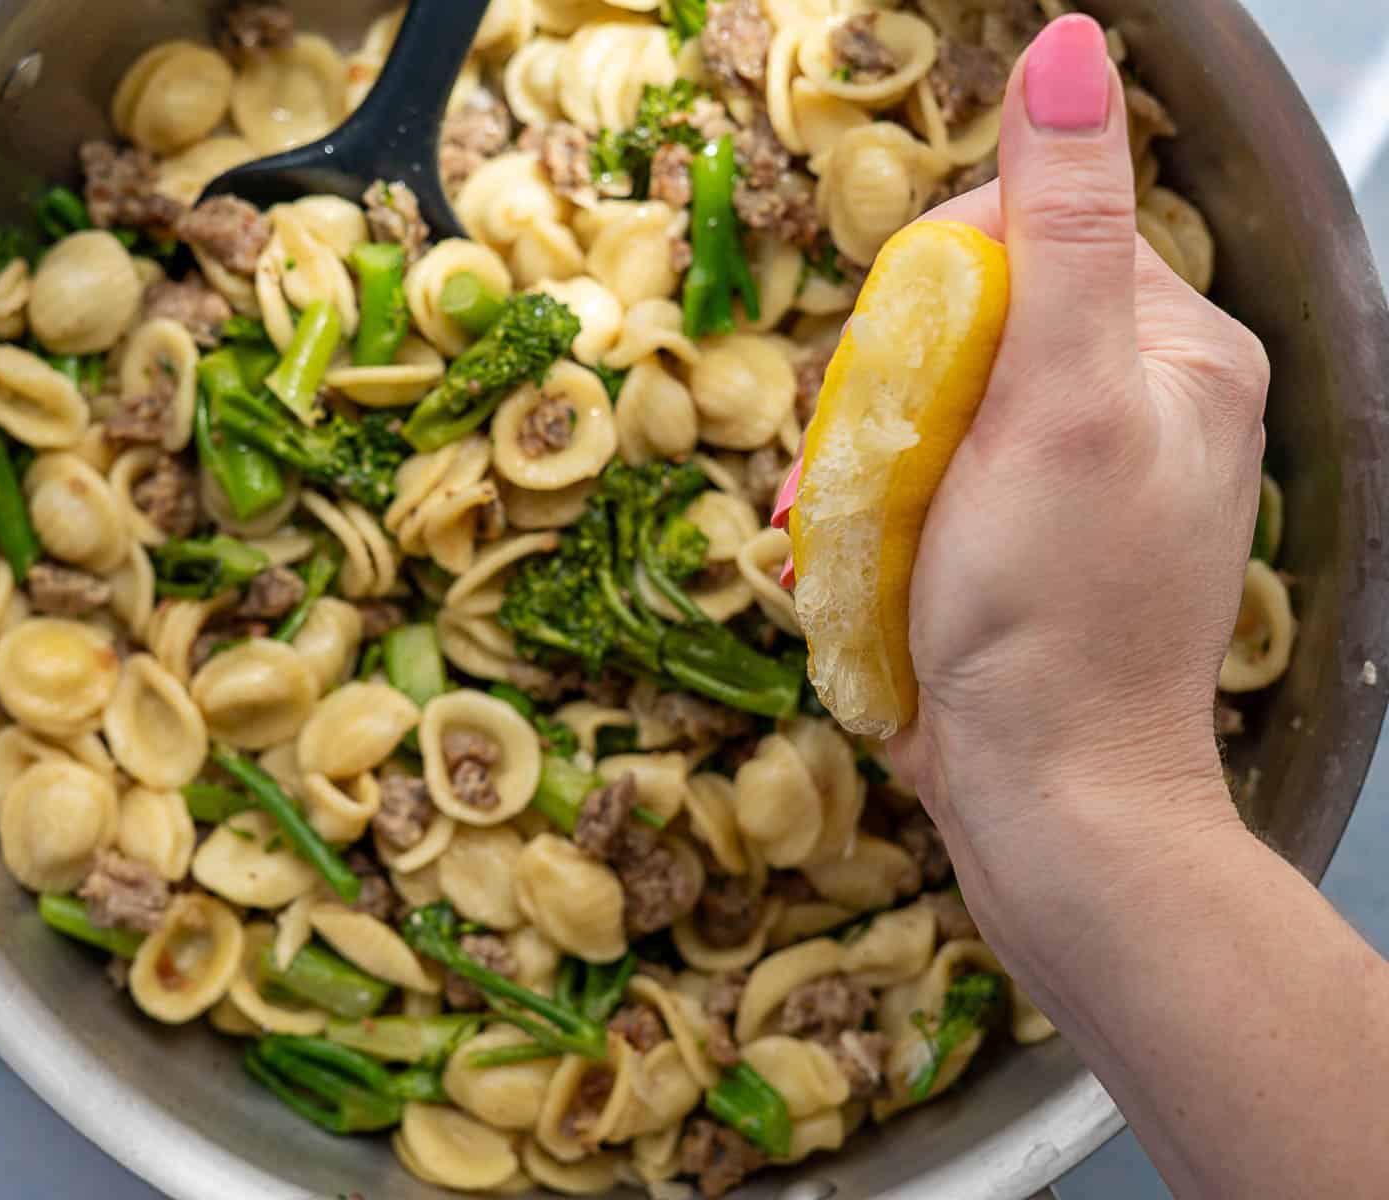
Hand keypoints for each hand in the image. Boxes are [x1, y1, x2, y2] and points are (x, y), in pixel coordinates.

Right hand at [882, 17, 1269, 930]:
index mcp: (1174, 347)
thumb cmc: (1056, 615)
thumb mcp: (1060, 403)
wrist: (1045, 799)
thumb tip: (1067, 48)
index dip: (933, 285)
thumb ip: (1059, 229)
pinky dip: (861, 500)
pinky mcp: (1005, 529)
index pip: (1026, 227)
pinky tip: (842, 546)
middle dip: (884, 382)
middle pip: (959, 311)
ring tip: (835, 520)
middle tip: (864, 465)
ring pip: (919, 392)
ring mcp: (1062, 467)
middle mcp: (1128, 395)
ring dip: (855, 448)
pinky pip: (910, 467)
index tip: (900, 376)